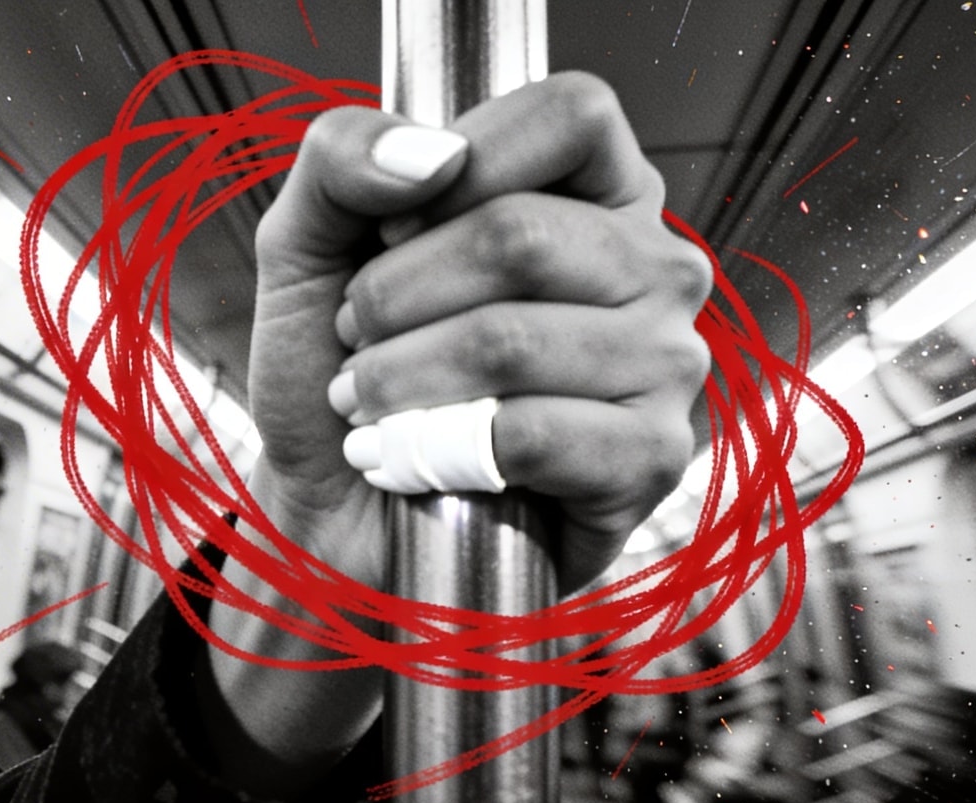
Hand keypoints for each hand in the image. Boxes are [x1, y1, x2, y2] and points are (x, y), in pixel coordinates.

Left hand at [247, 72, 711, 589]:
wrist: (332, 515)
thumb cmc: (338, 373)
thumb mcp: (308, 244)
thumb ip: (341, 157)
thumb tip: (430, 151)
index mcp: (597, 192)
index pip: (571, 114)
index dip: (463, 160)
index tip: (391, 231)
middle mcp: (653, 266)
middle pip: (522, 234)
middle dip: (394, 296)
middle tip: (356, 342)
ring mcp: (667, 362)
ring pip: (513, 339)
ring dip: (400, 380)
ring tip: (369, 406)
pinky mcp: (649, 458)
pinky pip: (532, 434)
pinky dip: (437, 449)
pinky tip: (411, 460)